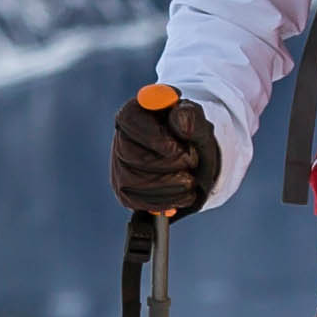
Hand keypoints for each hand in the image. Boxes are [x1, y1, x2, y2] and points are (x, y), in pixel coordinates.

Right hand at [110, 83, 220, 214]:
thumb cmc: (190, 135)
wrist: (191, 161)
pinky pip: (138, 202)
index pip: (130, 122)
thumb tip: (180, 123)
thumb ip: (190, 116)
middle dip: (168, 164)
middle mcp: (120, 140)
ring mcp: (119, 168)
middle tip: (192, 162)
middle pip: (131, 155)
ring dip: (171, 185)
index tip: (176, 148)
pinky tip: (184, 195)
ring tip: (191, 180)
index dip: (154, 137)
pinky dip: (166, 201)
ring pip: (134, 182)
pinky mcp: (125, 192)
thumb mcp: (196, 120)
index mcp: (134, 114)